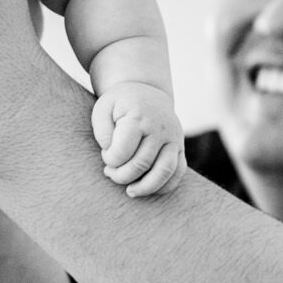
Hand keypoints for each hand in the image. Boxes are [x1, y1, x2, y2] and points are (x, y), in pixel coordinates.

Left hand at [91, 81, 183, 196]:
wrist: (147, 92)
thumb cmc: (120, 105)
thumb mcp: (103, 108)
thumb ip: (102, 131)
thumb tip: (110, 152)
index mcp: (138, 117)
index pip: (122, 152)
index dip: (109, 161)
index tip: (105, 156)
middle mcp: (160, 128)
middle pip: (141, 164)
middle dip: (121, 176)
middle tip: (110, 172)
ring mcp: (174, 138)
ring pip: (165, 171)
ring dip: (145, 187)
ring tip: (130, 191)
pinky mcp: (181, 147)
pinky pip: (178, 172)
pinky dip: (164, 186)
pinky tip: (148, 189)